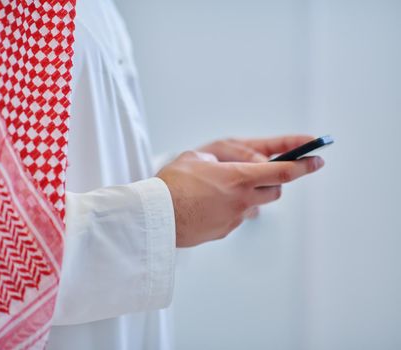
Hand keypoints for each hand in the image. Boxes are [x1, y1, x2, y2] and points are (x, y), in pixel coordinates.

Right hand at [156, 139, 323, 246]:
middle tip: (260, 174)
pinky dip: (232, 210)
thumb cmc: (172, 184)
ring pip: (256, 206)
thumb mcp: (196, 157)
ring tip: (224, 190)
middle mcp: (242, 200)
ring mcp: (234, 218)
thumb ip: (218, 159)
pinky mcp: (224, 231)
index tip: (318, 159)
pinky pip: (237, 218)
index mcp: (239, 177)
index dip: (305, 165)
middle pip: (274, 191)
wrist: (156, 217)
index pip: (283, 171)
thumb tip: (226, 166)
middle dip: (273, 181)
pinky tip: (210, 205)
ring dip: (250, 197)